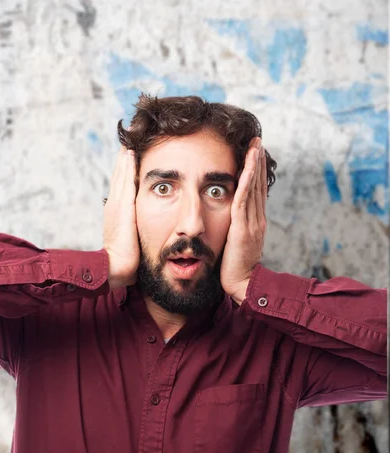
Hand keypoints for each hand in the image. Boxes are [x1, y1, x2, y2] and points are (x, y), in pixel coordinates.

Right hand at [103, 146, 139, 288]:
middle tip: (128, 137)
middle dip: (124, 156)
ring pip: (121, 173)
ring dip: (125, 155)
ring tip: (129, 137)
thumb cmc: (126, 257)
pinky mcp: (122, 206)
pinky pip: (124, 180)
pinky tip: (130, 152)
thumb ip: (136, 226)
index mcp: (118, 210)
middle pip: (119, 174)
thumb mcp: (132, 237)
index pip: (122, 184)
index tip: (132, 152)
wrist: (115, 265)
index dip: (126, 168)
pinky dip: (126, 165)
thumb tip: (144, 224)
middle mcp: (115, 203)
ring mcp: (116, 203)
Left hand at [220, 137, 267, 303]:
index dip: (254, 170)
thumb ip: (232, 229)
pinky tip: (247, 166)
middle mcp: (257, 218)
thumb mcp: (233, 243)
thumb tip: (223, 220)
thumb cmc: (234, 267)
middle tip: (256, 139)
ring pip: (254, 187)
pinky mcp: (244, 228)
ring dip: (254, 164)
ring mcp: (253, 222)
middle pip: (257, 183)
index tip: (253, 152)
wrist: (243, 284)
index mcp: (254, 221)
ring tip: (254, 144)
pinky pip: (245, 200)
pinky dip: (247, 181)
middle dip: (257, 160)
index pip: (255, 190)